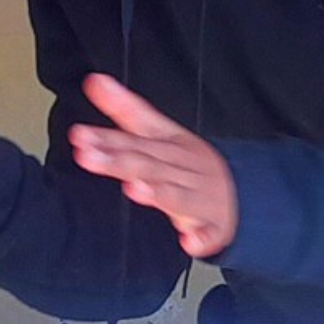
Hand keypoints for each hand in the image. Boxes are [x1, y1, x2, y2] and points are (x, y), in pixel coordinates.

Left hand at [68, 74, 237, 257]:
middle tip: (87, 156)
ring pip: (176, 196)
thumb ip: (126, 109)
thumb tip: (94, 80)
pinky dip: (201, 239)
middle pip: (148, 164)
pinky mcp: (214, 226)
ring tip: (135, 188)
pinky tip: (188, 242)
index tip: (79, 135)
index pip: (136, 139)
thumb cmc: (191, 163)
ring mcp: (200, 197)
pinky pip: (209, 234)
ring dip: (157, 193)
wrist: (244, 190)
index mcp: (171, 145)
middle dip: (119, 161)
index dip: (107, 138)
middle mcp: (183, 168)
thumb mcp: (161, 132)